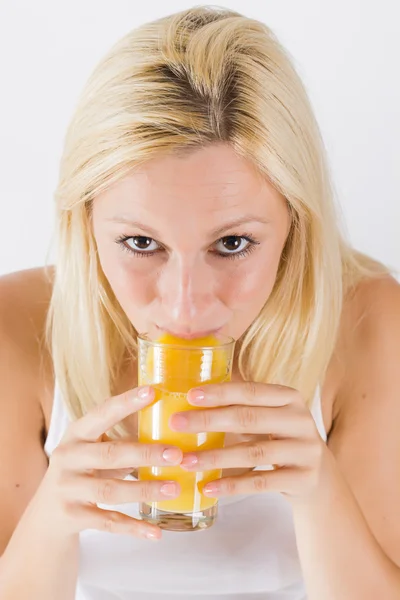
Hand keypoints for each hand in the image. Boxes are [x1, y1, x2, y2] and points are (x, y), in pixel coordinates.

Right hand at [35, 386, 181, 539]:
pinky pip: (108, 523)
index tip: (152, 391)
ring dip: (145, 489)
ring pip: (111, 490)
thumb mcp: (92, 449)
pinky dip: (133, 528)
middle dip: (145, 453)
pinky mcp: (71, 517)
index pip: (102, 412)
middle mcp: (68, 458)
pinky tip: (156, 531)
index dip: (127, 402)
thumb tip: (170, 429)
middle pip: (110, 455)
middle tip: (176, 453)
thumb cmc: (82, 472)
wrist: (46, 515)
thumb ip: (121, 440)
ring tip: (174, 488)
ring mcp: (68, 488)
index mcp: (76, 434)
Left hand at [170, 382, 326, 500]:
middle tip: (176, 423)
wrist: (319, 476)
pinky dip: (232, 485)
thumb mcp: (269, 416)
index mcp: (289, 398)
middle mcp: (301, 420)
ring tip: (186, 461)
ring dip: (215, 457)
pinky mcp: (304, 479)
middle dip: (209, 420)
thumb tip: (192, 393)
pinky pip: (261, 483)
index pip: (251, 391)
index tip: (190, 395)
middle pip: (249, 419)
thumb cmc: (280, 438)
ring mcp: (306, 450)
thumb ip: (242, 405)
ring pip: (254, 453)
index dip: (221, 392)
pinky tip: (208, 488)